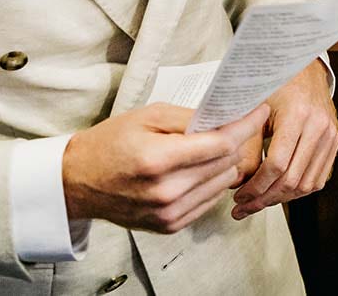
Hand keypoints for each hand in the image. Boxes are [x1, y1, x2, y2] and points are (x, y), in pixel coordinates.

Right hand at [62, 103, 269, 233]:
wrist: (78, 182)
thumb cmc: (111, 142)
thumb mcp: (148, 116)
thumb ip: (190, 118)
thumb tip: (227, 117)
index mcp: (158, 160)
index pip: (221, 144)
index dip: (246, 125)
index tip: (259, 111)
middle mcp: (166, 191)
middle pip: (226, 163)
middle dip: (237, 141)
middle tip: (236, 123)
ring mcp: (169, 213)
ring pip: (223, 183)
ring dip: (226, 162)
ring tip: (214, 146)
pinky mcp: (170, 225)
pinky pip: (210, 200)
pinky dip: (212, 182)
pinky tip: (199, 168)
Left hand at [232, 61, 337, 218]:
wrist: (305, 70)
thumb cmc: (276, 85)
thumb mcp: (255, 109)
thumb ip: (246, 145)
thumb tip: (234, 182)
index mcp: (297, 115)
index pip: (277, 164)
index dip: (256, 187)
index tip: (239, 196)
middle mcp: (318, 126)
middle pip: (292, 179)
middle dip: (264, 199)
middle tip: (243, 207)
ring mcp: (330, 135)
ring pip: (306, 184)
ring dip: (280, 199)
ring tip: (258, 203)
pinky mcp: (334, 143)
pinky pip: (318, 179)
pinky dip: (298, 191)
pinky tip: (279, 193)